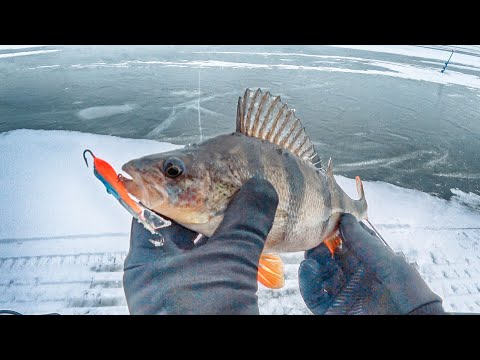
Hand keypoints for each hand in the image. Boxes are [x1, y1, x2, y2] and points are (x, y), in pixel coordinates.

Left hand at [122, 177, 278, 314]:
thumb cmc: (205, 314)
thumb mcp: (228, 262)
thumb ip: (246, 222)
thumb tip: (261, 186)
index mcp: (147, 260)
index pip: (152, 210)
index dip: (173, 187)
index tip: (197, 172)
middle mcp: (161, 273)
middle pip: (183, 227)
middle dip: (209, 208)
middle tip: (232, 187)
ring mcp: (183, 288)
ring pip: (204, 248)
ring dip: (227, 230)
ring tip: (249, 208)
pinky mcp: (206, 300)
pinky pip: (219, 267)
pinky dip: (236, 253)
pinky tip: (255, 243)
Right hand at [299, 214, 444, 314]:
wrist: (412, 321)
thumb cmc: (411, 294)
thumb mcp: (390, 263)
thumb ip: (365, 243)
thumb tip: (346, 218)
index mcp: (368, 264)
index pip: (346, 245)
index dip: (335, 233)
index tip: (327, 222)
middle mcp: (353, 278)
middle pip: (328, 259)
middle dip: (319, 247)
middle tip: (315, 237)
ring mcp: (342, 294)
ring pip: (319, 275)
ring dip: (311, 262)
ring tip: (311, 254)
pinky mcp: (333, 310)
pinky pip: (314, 297)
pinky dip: (307, 282)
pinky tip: (309, 269)